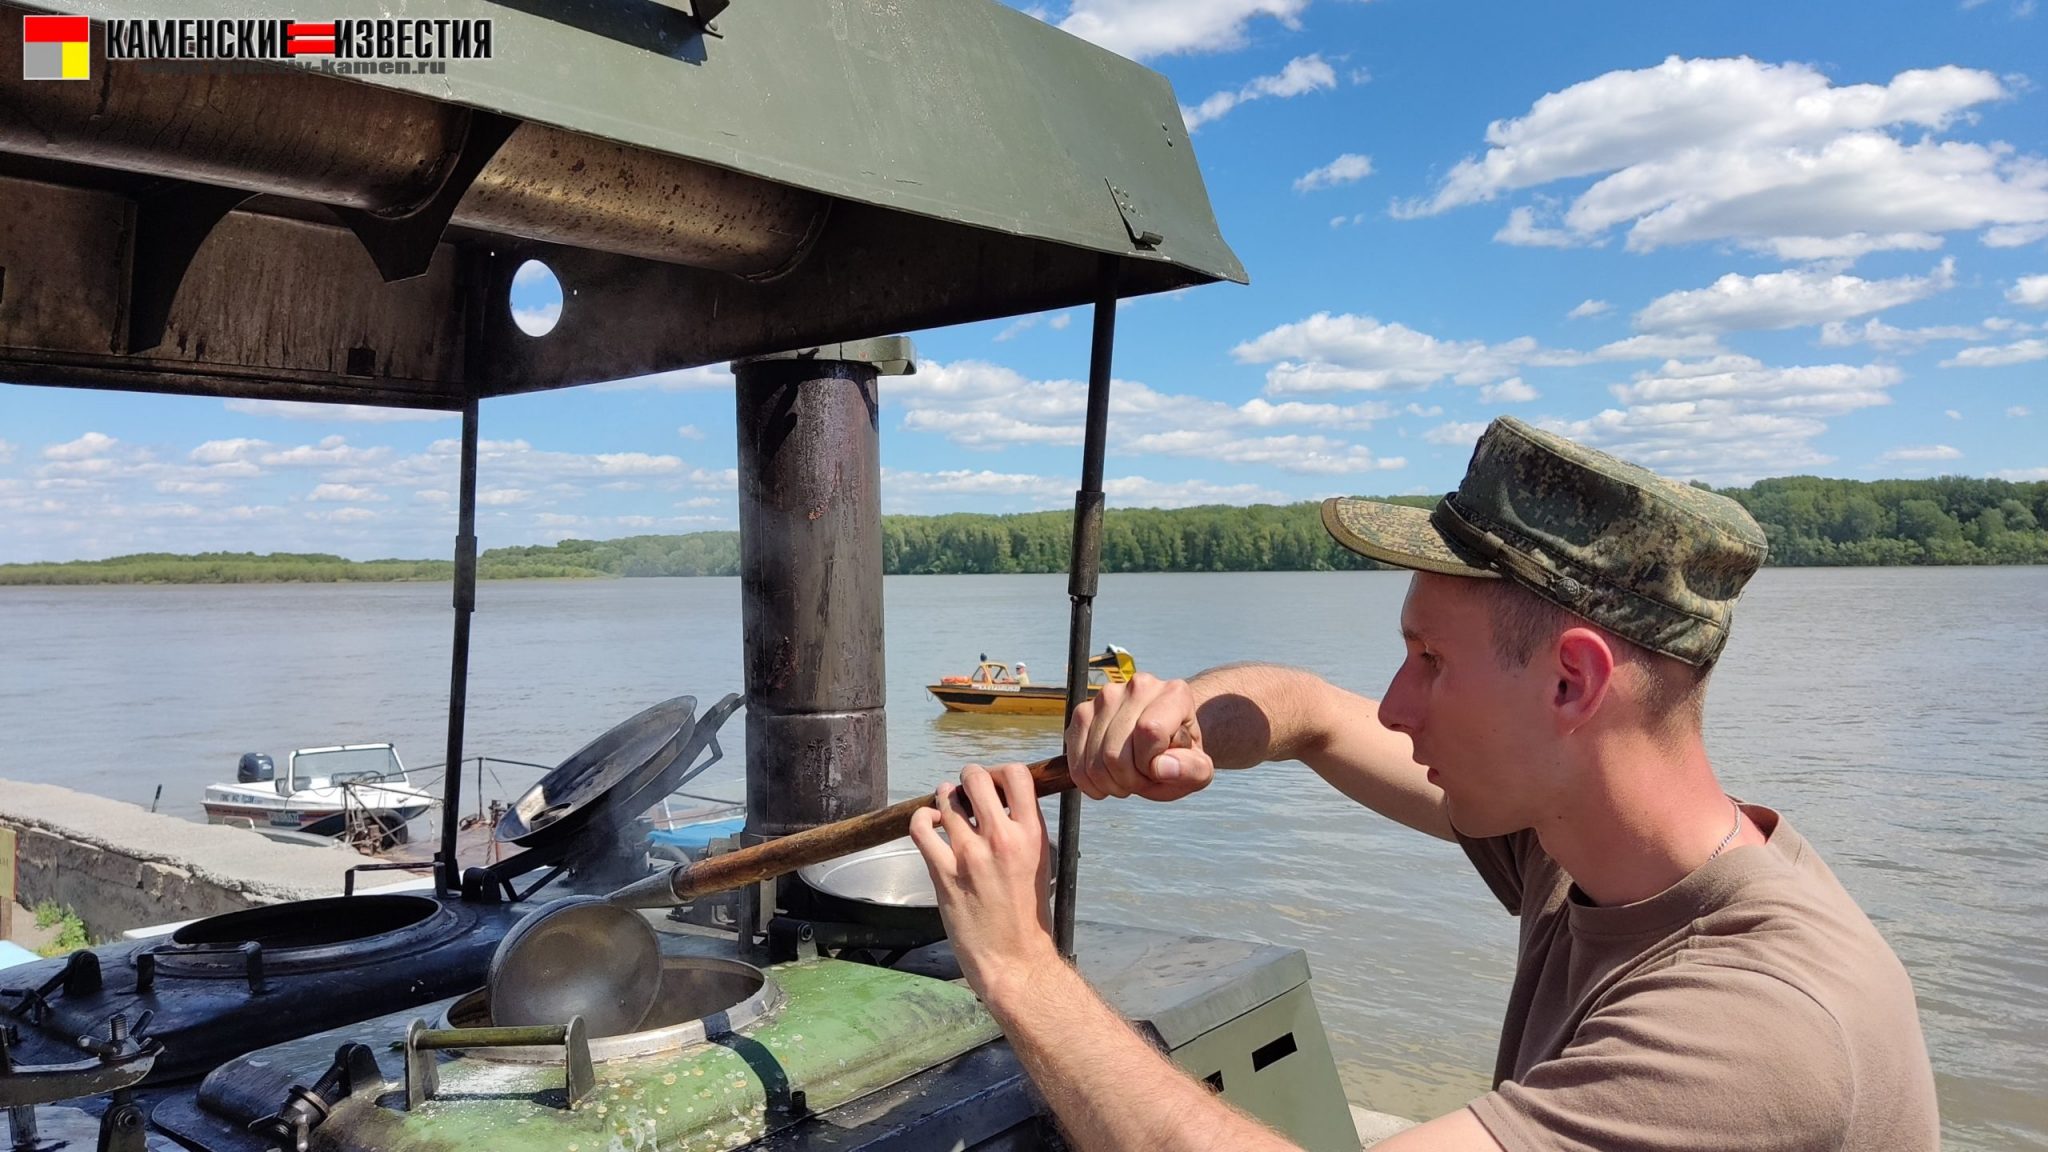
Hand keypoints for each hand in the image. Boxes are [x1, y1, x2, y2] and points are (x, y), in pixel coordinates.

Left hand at [908, 762, 1057, 1002]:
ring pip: (947, 801)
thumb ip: (1023, 829)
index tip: (994, 783)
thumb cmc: (1027, 915)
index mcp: (1032, 835)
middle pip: (976, 779)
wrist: (1014, 959)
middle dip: (969, 778)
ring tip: (947, 807)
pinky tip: (928, 824)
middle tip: (966, 790)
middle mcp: (1002, 839)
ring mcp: (970, 855)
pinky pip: (921, 828)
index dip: (1000, 771)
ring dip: (945, 798)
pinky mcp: (943, 872)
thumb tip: (1003, 802)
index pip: (1016, 775)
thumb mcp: (1040, 862)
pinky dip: (921, 819)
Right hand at [1065, 673, 1213, 801]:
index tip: (1157, 770)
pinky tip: (1104, 780)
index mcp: (1174, 694)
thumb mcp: (1199, 770)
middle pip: (1116, 750)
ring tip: (1125, 779)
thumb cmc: (1180, 755)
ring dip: (1108, 782)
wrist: (1162, 741)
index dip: (1150, 764)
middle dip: (1127, 780)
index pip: (1149, 731)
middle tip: (1140, 781)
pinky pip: (1075, 755)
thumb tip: (1161, 767)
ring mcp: (1107, 696)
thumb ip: (1191, 770)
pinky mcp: (1083, 711)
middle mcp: (1139, 686)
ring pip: (1094, 756)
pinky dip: (1086, 778)